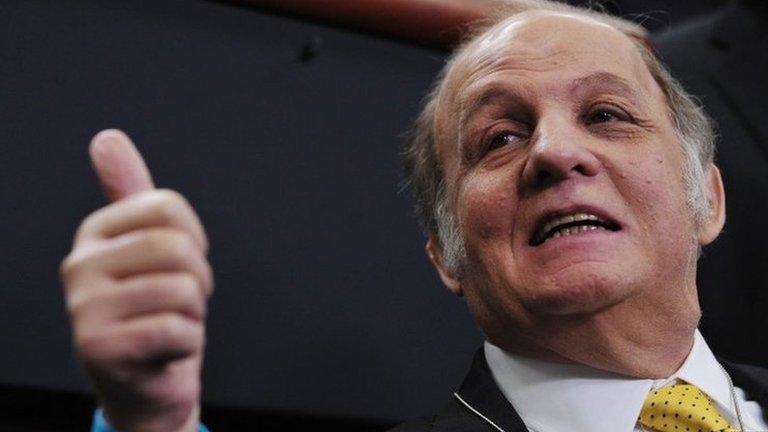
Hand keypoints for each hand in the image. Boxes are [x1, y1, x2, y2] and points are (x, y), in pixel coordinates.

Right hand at [60, 130, 212, 431]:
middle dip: (199, 281)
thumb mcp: (145, 250)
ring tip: (171, 325)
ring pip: (182, 290)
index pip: (167, 206)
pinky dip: (187, 344)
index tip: (182, 264)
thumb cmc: (152, 311)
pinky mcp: (99, 348)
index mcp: (93, 233)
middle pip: (177, 248)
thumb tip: (107, 137)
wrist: (144, 384)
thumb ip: (131, 194)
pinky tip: (165, 351)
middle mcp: (79, 266)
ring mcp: (85, 308)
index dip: (194, 239)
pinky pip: (177, 330)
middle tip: (181, 303)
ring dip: (194, 315)